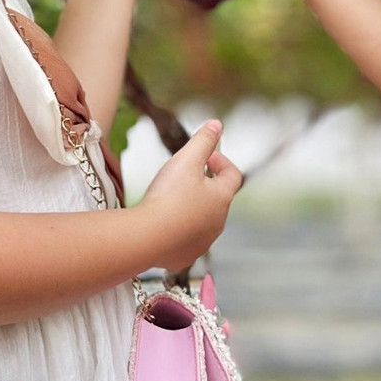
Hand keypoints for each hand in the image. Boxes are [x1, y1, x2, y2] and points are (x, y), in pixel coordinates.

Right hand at [137, 120, 241, 271]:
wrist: (147, 237)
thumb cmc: (168, 195)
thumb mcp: (186, 160)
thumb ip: (203, 140)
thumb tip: (217, 124)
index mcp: (222, 198)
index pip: (233, 175)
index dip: (221, 161)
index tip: (205, 156)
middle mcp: (218, 222)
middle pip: (218, 199)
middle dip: (205, 185)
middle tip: (184, 176)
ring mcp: (203, 242)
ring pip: (202, 220)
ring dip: (192, 208)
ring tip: (170, 199)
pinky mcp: (184, 256)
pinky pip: (185, 240)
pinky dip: (178, 230)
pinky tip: (162, 223)